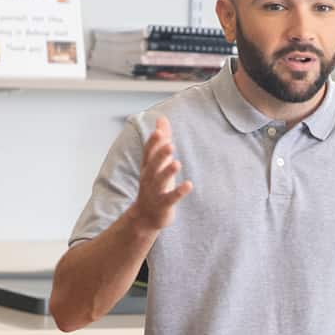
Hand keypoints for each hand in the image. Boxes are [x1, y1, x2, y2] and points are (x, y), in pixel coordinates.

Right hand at [128, 117, 192, 233]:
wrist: (145, 215)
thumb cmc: (154, 183)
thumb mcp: (156, 161)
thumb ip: (161, 140)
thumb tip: (161, 118)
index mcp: (147, 167)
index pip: (148, 152)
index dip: (153, 143)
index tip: (158, 131)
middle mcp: (149, 178)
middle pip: (153, 165)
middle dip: (160, 155)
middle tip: (170, 144)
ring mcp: (155, 192)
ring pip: (160, 181)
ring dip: (168, 172)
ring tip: (177, 163)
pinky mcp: (163, 205)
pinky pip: (171, 198)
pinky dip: (179, 192)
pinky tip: (189, 185)